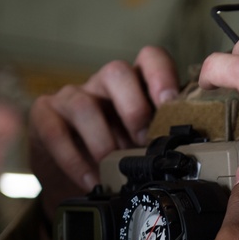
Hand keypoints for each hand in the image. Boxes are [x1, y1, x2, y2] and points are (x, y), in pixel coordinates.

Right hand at [28, 46, 179, 217]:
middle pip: (117, 72)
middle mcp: (104, 85)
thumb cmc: (118, 157)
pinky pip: (55, 131)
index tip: (170, 102)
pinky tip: (90, 180)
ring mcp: (72, 97)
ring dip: (101, 140)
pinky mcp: (44, 116)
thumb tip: (193, 157)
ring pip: (84, 104)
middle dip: (133, 108)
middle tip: (143, 141)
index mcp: (136, 86)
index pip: (150, 59)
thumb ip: (164, 141)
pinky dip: (73, 160)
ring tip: (113, 168)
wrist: (73, 178)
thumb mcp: (145, 147)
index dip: (161, 74)